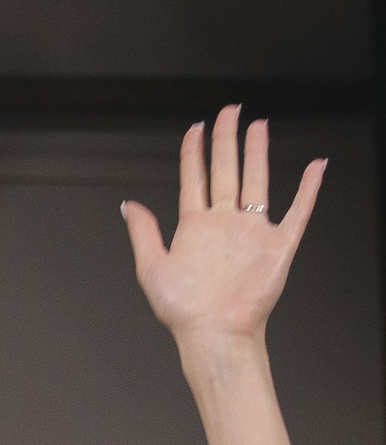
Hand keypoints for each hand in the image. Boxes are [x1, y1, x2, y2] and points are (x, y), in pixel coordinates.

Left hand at [122, 109, 324, 350]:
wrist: (214, 333)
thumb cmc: (183, 310)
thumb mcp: (151, 267)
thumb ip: (144, 232)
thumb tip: (128, 204)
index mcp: (195, 226)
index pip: (195, 178)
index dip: (194, 151)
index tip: (196, 127)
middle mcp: (224, 224)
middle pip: (227, 170)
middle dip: (227, 139)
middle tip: (229, 111)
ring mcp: (252, 232)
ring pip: (257, 181)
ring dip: (258, 153)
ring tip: (259, 126)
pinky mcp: (277, 246)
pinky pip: (297, 211)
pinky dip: (308, 189)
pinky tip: (316, 167)